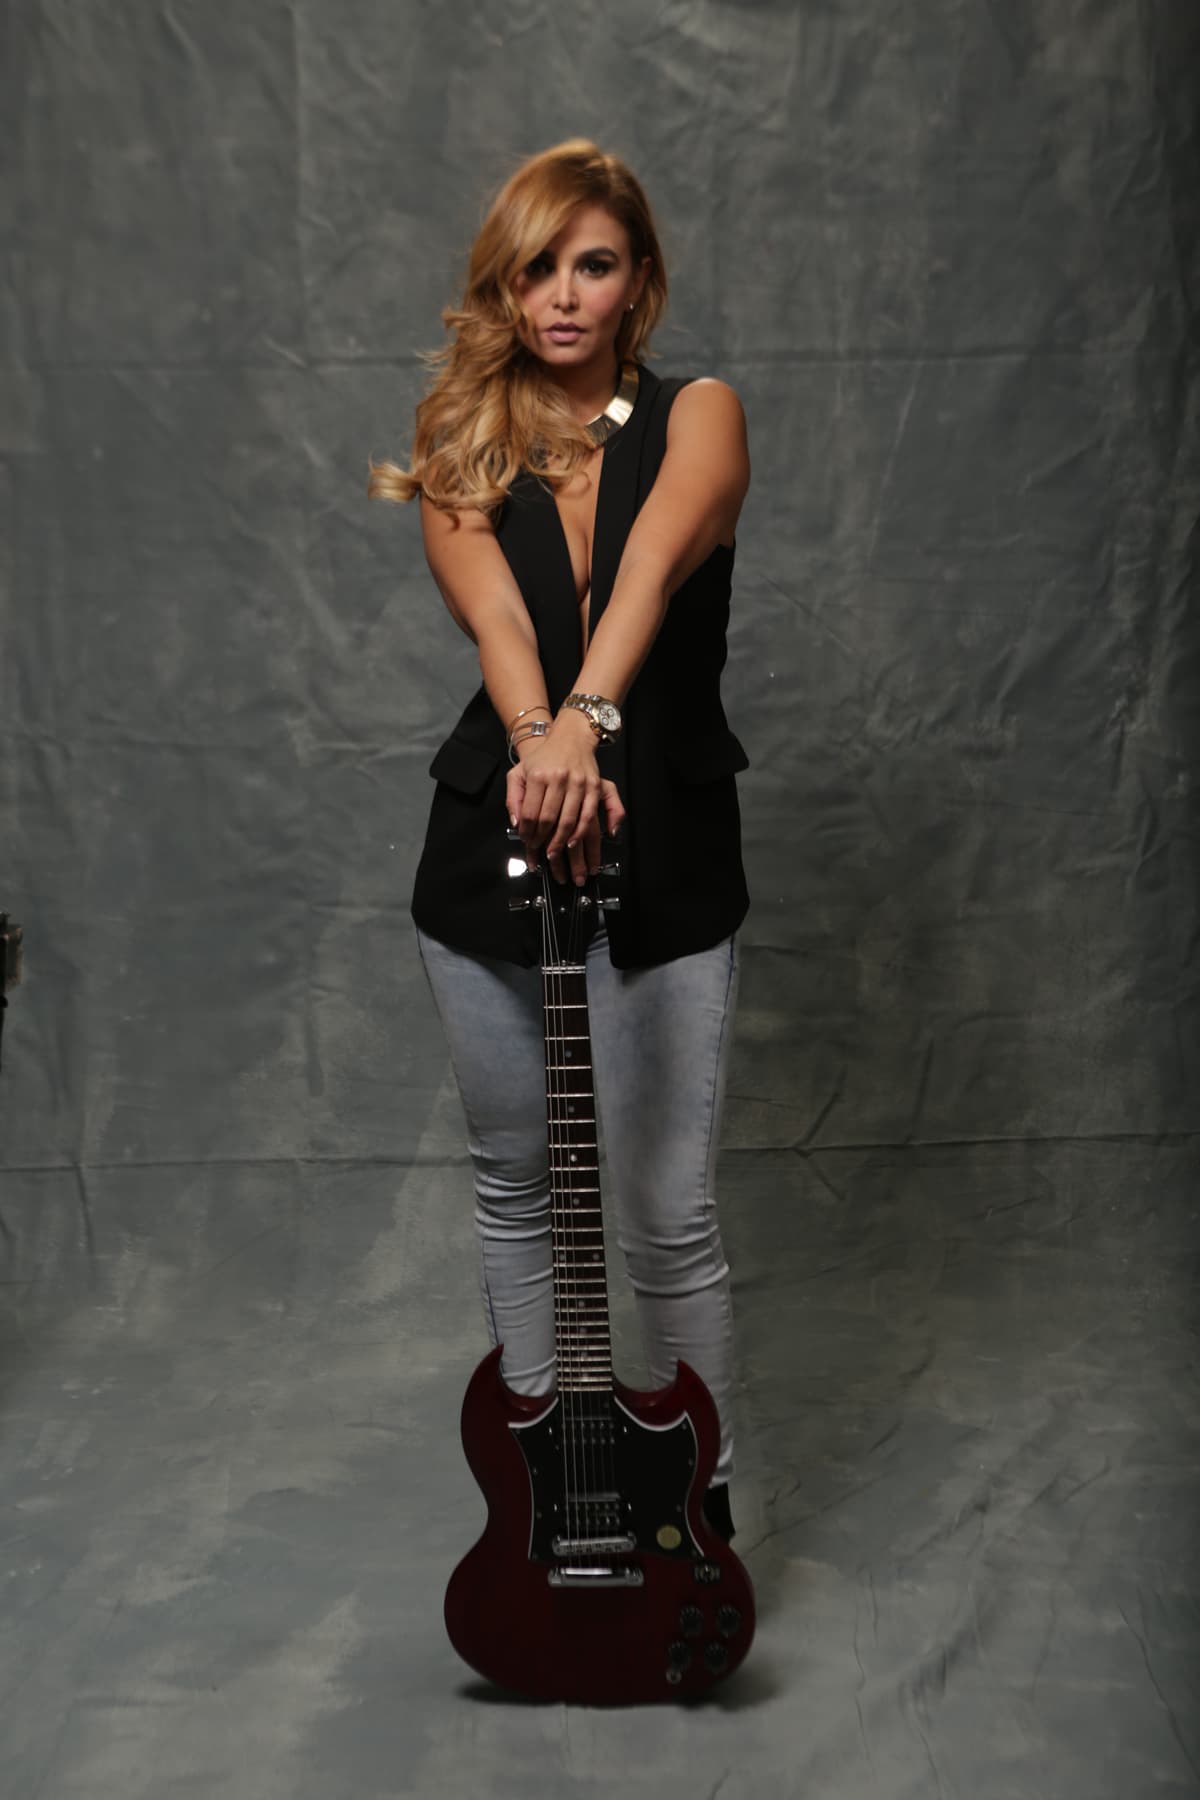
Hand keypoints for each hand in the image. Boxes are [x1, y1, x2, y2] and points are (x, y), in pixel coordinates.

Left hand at [505, 710, 625, 885]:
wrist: (570, 738)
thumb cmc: (543, 758)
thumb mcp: (518, 773)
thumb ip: (513, 799)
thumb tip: (515, 824)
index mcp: (537, 775)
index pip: (529, 812)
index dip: (527, 832)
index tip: (526, 842)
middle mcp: (558, 778)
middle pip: (549, 818)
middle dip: (543, 840)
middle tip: (540, 853)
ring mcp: (578, 782)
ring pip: (569, 820)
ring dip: (561, 842)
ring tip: (556, 855)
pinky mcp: (594, 786)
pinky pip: (589, 814)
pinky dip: (581, 831)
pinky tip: (574, 842)